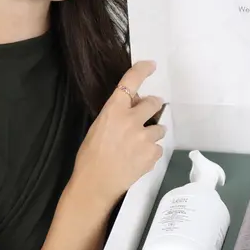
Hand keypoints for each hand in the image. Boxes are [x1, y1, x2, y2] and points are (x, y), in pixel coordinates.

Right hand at [72, 60, 165, 205]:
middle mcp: (132, 120)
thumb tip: (133, 106)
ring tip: (138, 145)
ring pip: (159, 128)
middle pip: (154, 103)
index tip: (150, 65)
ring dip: (152, 133)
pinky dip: (151, 152)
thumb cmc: (90, 155)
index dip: (142, 70)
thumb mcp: (98, 127)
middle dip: (153, 106)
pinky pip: (158, 148)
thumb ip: (116, 114)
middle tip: (148, 114)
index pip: (130, 82)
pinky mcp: (152, 154)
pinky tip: (138, 159)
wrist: (95, 184)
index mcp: (113, 110)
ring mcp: (144, 138)